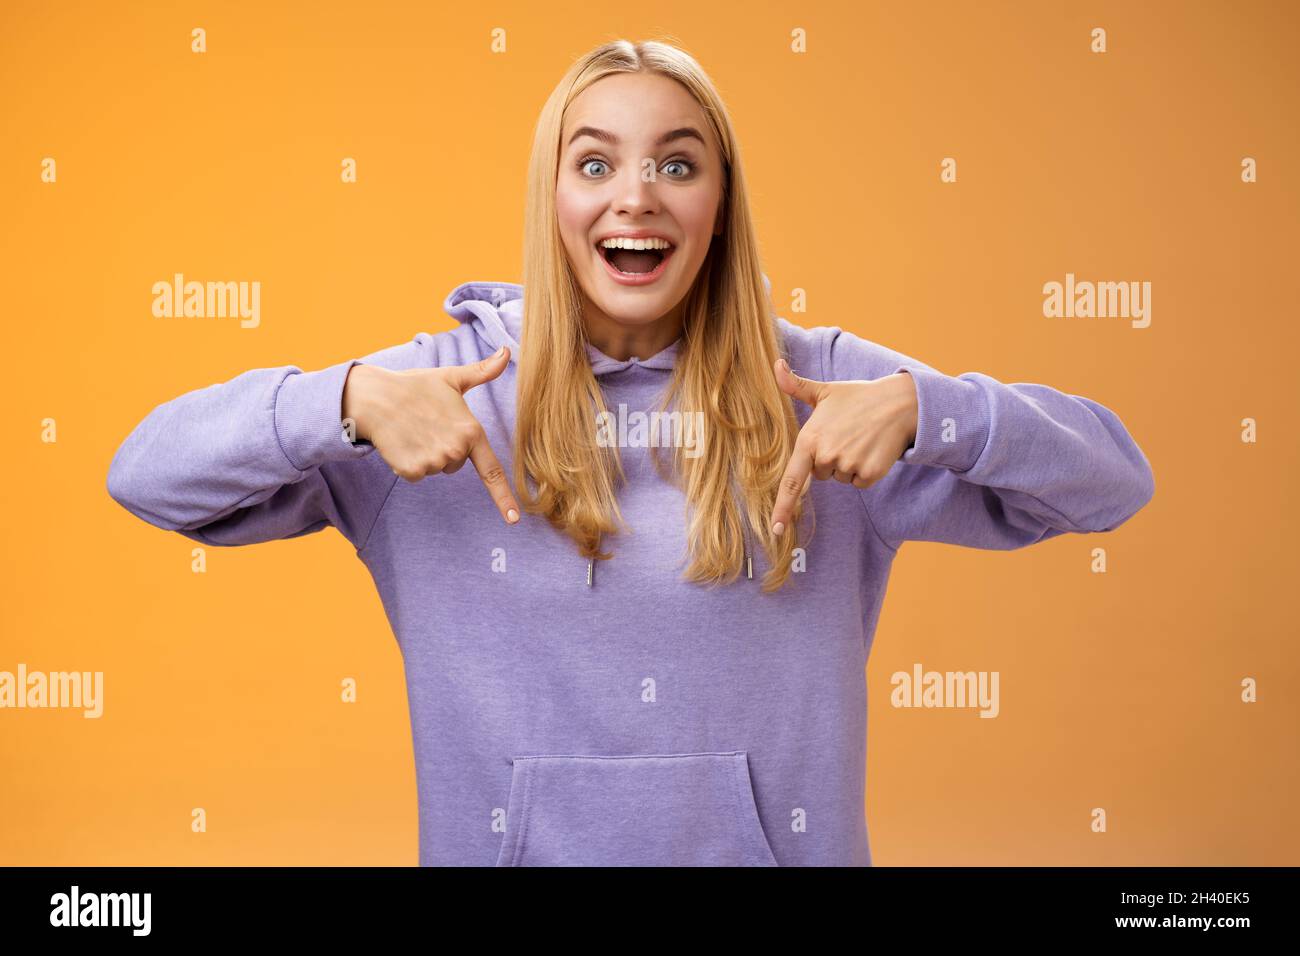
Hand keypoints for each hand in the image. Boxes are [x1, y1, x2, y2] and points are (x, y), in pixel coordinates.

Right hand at [342, 346, 520, 523]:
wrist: (375, 397)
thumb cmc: (416, 386)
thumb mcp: (452, 377)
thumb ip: (483, 371)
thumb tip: (507, 351)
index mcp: (470, 431)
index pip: (492, 470)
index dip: (503, 497)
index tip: (513, 519)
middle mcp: (455, 450)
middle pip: (455, 464)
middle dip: (444, 448)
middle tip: (427, 425)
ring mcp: (433, 462)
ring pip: (436, 469)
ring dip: (426, 455)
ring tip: (414, 430)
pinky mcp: (412, 470)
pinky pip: (417, 475)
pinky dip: (409, 462)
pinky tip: (402, 442)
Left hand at [769, 358, 917, 536]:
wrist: (898, 403)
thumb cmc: (858, 397)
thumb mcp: (825, 391)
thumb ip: (796, 385)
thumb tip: (775, 364)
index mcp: (810, 439)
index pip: (792, 481)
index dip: (783, 507)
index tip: (777, 529)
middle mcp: (826, 455)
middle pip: (821, 475)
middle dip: (831, 459)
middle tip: (846, 436)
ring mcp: (849, 465)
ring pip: (841, 478)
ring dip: (849, 464)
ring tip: (861, 439)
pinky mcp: (870, 473)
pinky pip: (860, 483)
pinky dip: (866, 471)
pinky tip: (872, 449)